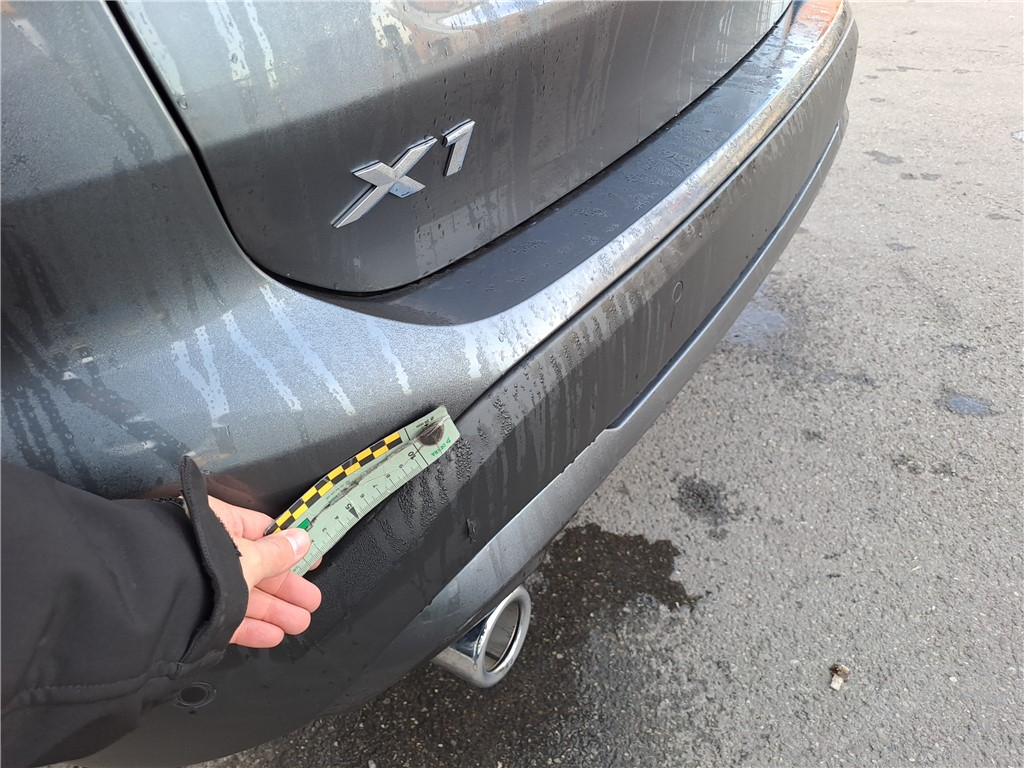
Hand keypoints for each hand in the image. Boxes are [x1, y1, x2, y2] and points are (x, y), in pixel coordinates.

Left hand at [207, 496, 322, 648]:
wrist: (149, 598)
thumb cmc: (197, 562)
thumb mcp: (247, 556)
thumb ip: (276, 553)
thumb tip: (301, 540)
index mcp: (222, 523)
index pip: (264, 532)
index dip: (291, 548)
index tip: (312, 561)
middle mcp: (210, 549)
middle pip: (259, 568)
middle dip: (287, 588)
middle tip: (310, 602)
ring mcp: (202, 582)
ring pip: (246, 595)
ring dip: (275, 611)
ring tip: (299, 623)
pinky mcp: (195, 611)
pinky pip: (228, 617)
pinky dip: (251, 626)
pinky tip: (272, 635)